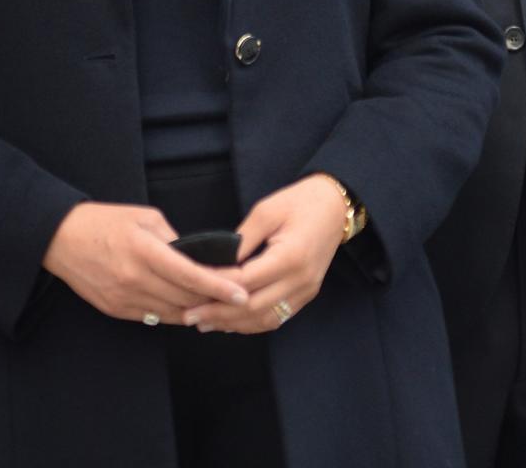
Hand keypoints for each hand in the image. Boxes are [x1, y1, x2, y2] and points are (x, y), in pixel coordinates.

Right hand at [43, 202, 249, 323]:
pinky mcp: (115, 310)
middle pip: (185, 298)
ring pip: (172, 313)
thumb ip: (173, 238)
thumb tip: (196, 258)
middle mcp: (134, 278)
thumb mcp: (144, 217)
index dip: (219, 286)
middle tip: (237, 298)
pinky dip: (173, 313)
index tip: (242, 292)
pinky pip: (153, 317)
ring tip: (217, 304)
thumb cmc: (105, 221)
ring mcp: (124, 298)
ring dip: (196, 310)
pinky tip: (186, 306)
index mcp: (143, 250)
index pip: (189, 274)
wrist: (61, 239)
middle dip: (214, 300)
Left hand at [182, 174, 346, 333]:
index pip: (246, 281)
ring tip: (205, 323)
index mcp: (290, 257)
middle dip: (219, 314)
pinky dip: (252, 322)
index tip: (191, 287)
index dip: (217, 286)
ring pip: (265, 319)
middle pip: (254, 307)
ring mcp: (306, 291)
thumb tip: (217, 264)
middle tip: (189, 315)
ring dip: (234, 324)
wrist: (336, 205)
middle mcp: (301, 280)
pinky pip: (277, 316)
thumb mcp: (266, 211)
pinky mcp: (307, 294)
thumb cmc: (299, 201)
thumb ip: (241, 240)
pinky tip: (232, 321)